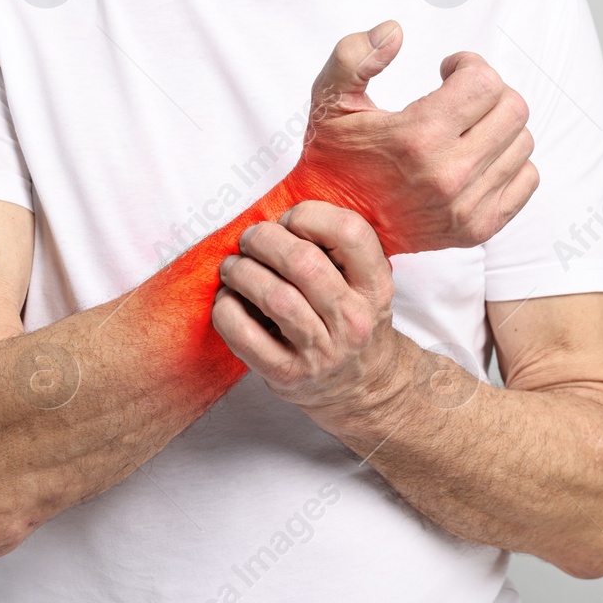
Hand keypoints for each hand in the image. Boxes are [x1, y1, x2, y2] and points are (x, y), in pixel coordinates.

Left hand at [211, 200, 407, 423]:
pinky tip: (227, 300)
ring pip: (274, 296)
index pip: (350, 232)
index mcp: (375, 287)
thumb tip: (274, 214)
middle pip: (302, 262)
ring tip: (232, 267)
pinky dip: (226, 310)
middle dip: (264, 240)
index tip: (288, 221)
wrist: (362, 387)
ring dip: (242, 272)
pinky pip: (246, 336)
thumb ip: (333, 249)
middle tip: (249, 240)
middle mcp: (354, 320)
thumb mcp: (363, 283)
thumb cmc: (350, 321)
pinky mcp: (288, 374)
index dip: (309, 215)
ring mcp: (322, 352)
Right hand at [283, 20, 538, 256]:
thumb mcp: (329, 100)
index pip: (485, 82)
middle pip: (513, 108)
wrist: (334, 225)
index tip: (448, 71)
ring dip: (498, 126)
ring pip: (522, 142)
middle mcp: (448, 174)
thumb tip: (394, 31)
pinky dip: (510, 162)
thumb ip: (353, 56)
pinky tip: (477, 158)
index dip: (468, 65)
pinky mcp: (479, 228)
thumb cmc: (335, 159)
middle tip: (460, 97)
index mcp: (417, 137)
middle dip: (488, 92)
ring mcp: (467, 206)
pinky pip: (528, 179)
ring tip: (465, 129)